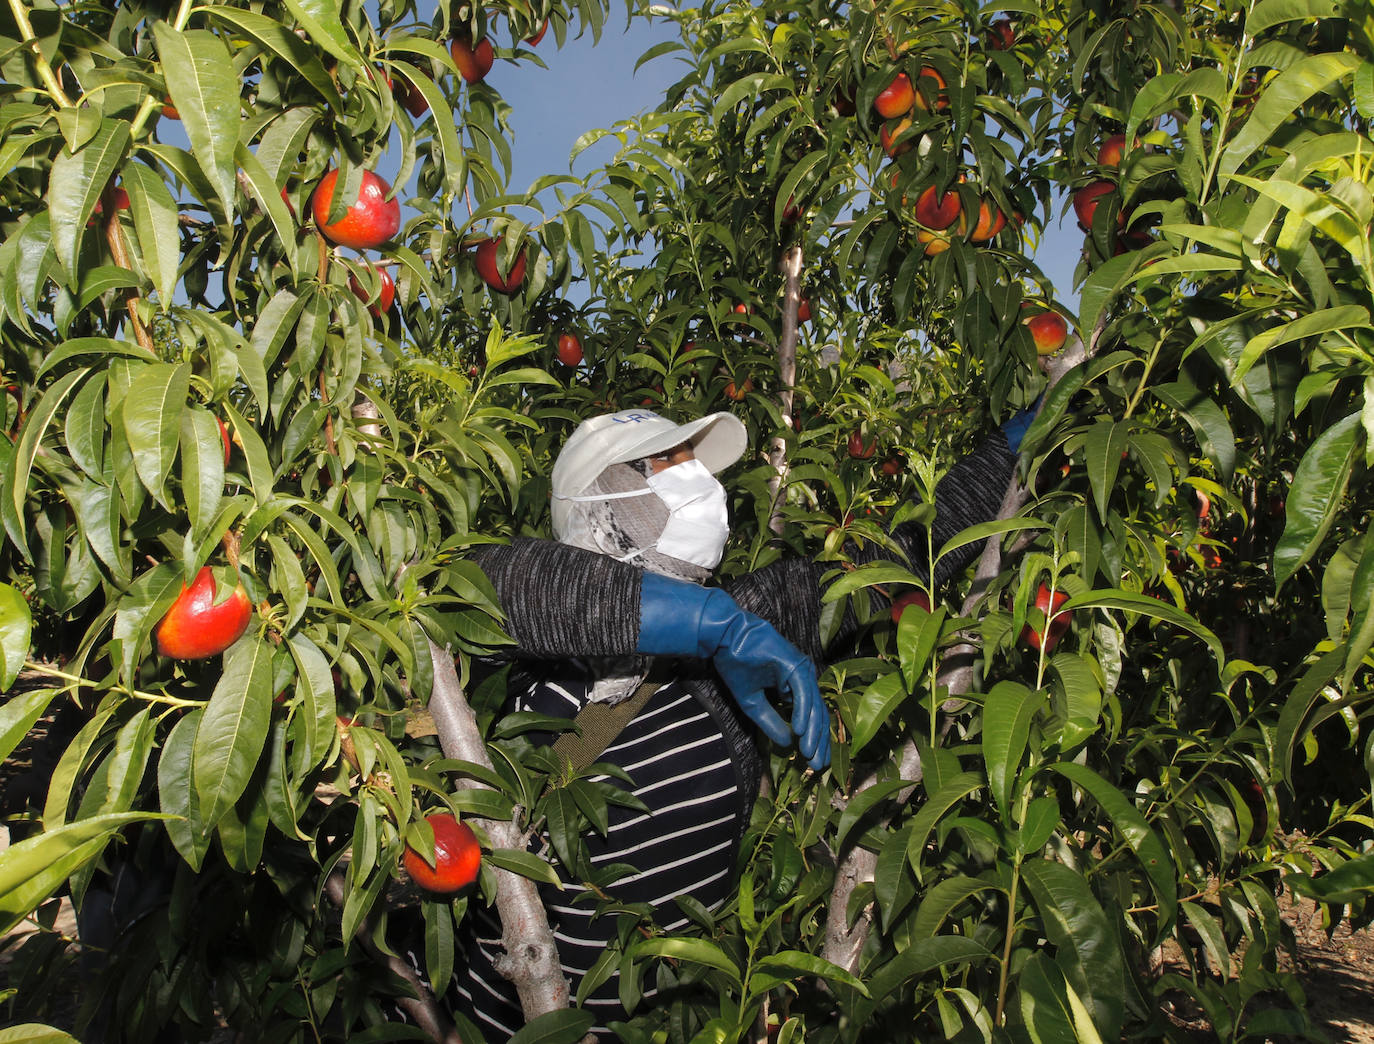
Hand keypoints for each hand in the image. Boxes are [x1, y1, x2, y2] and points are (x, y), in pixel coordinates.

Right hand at [637, 574, 830, 769]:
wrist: (725, 639)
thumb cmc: (737, 665)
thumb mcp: (752, 703)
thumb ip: (771, 722)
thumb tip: (787, 744)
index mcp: (795, 685)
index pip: (811, 716)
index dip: (814, 740)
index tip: (812, 762)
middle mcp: (803, 678)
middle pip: (817, 714)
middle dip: (818, 742)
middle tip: (817, 766)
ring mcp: (801, 669)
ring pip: (814, 705)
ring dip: (813, 731)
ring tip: (809, 754)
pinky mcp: (795, 664)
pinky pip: (803, 692)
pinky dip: (803, 712)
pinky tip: (801, 731)